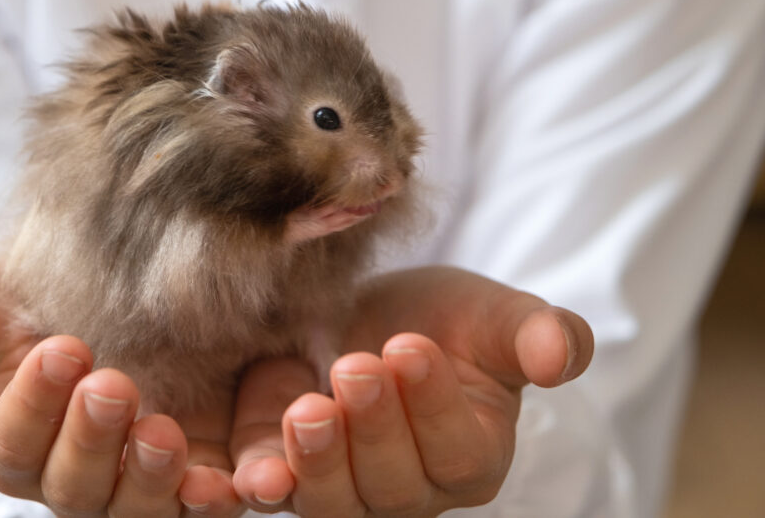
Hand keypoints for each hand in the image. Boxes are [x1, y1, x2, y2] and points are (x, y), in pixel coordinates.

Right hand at [0, 268, 245, 516]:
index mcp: (21, 439)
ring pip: (140, 509)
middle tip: (114, 383)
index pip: (14, 444)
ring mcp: (142, 484)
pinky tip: (239, 480)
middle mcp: (79, 474)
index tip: (61, 347)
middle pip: (74, 487)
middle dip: (90, 442)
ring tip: (165, 431)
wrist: (140, 291)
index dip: (33, 404)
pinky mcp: (205, 478)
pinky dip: (226, 495)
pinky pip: (213, 503)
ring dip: (151, 478)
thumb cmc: (50, 300)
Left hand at [228, 266, 594, 515]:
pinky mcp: (287, 471)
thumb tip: (560, 355)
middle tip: (357, 366)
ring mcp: (345, 488)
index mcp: (470, 455)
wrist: (370, 313)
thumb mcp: (493, 316)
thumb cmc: (443, 320)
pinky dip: (263, 488)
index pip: (458, 450)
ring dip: (320, 461)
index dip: (434, 405)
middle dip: (375, 428)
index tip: (410, 346)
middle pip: (395, 485)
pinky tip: (252, 476)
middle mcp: (410, 489)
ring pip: (335, 502)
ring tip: (308, 408)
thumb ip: (537, 335)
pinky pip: (276, 494)